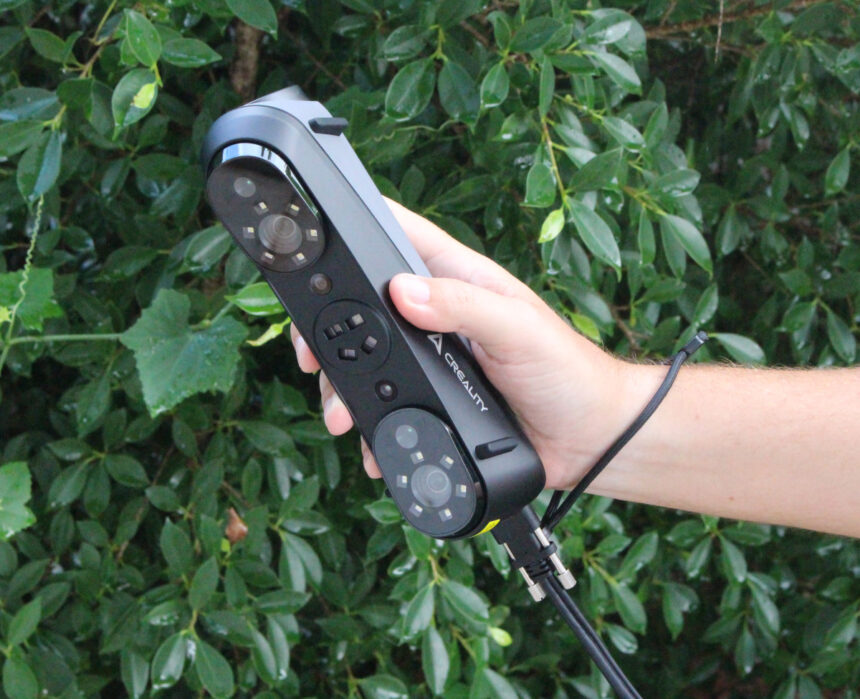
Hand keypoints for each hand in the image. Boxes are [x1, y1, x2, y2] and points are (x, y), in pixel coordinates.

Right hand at [289, 199, 636, 489]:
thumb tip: (402, 291)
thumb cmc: (567, 371)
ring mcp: (430, 359)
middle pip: (364, 306)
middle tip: (312, 356)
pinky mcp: (432, 400)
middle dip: (330, 329)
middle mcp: (437, 316)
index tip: (314, 247)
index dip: (352, 232)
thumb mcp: (518, 329)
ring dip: (343, 385)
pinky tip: (366, 440)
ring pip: (367, 361)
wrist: (588, 439)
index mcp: (458, 281)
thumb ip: (464, 307)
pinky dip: (370, 423)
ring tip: (339, 414)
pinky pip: (388, 406)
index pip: (396, 236)